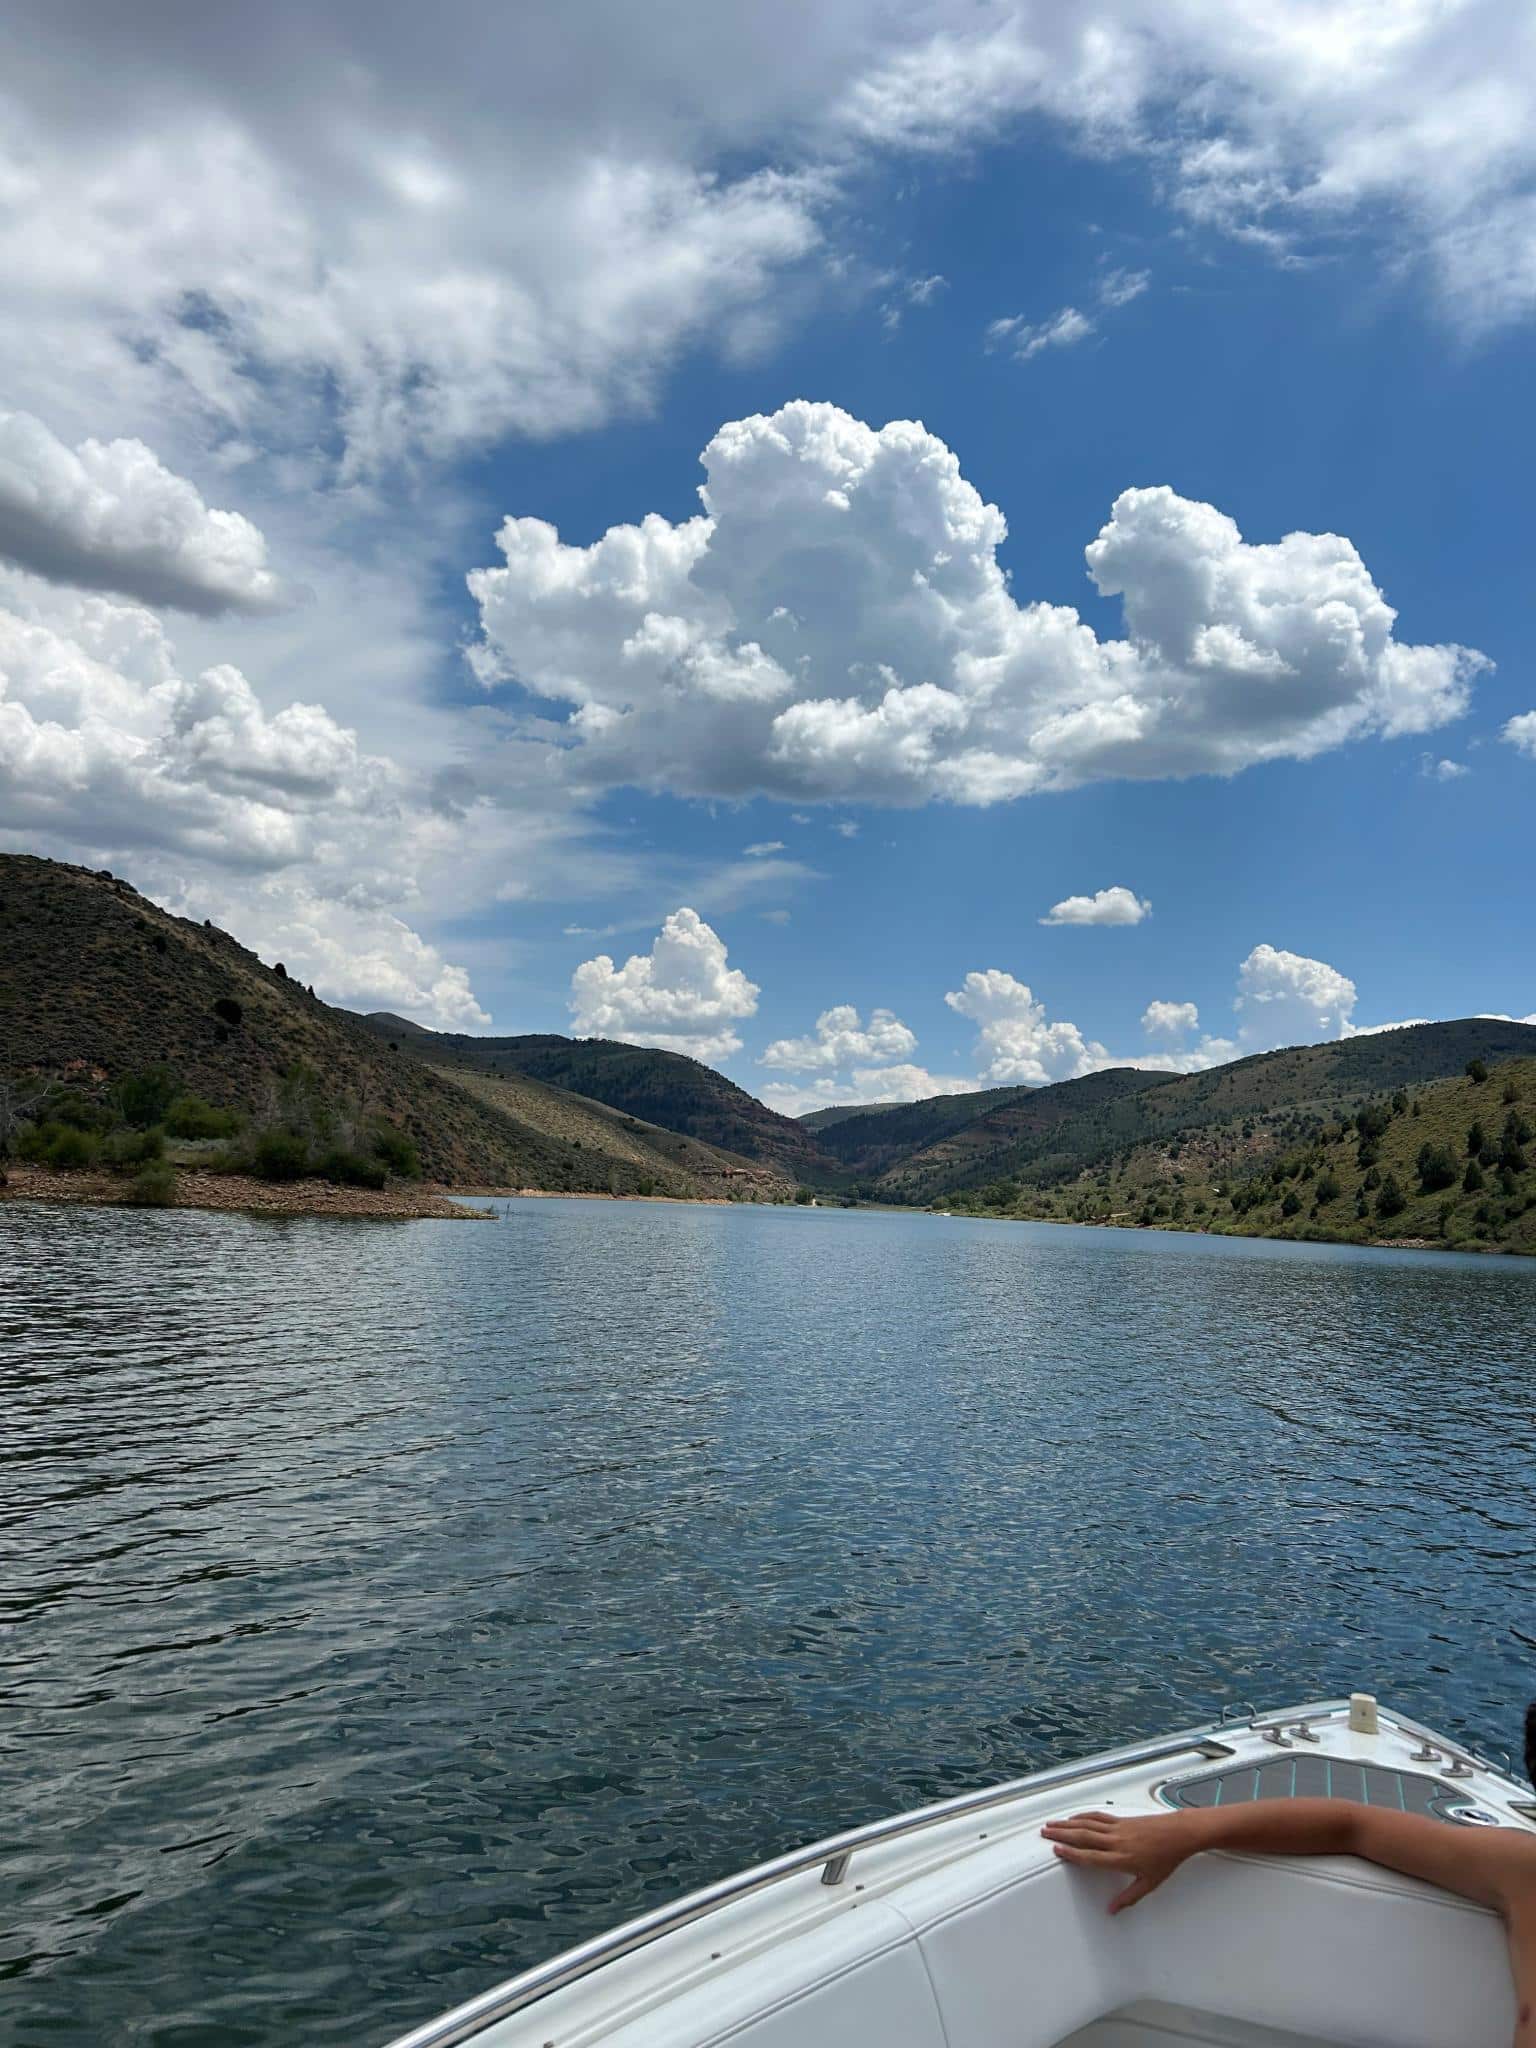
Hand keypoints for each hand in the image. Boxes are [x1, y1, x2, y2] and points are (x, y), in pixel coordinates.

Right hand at [1041, 1810, 1196, 1912]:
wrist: (1178, 1833)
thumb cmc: (1166, 1858)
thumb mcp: (1149, 1883)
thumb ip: (1128, 1898)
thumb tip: (1112, 1910)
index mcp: (1121, 1859)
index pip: (1090, 1857)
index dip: (1071, 1854)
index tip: (1057, 1850)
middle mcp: (1116, 1841)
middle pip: (1083, 1836)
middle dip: (1062, 1835)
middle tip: (1045, 1833)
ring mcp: (1118, 1828)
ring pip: (1087, 1824)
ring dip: (1068, 1823)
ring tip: (1052, 1823)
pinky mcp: (1121, 1819)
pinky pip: (1098, 1816)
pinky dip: (1083, 1815)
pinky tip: (1075, 1816)